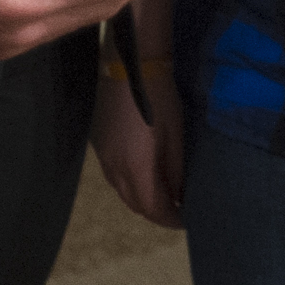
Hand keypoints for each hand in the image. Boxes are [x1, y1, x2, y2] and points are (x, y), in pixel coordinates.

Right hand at [90, 57, 186, 227]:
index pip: (152, 208)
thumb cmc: (158, 97)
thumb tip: (180, 195)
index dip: (170, 219)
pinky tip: (144, 177)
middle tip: (177, 212)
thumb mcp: (175, 134)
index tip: (186, 221)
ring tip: (164, 197)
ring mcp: (102, 157)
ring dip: (142, 200)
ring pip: (122, 192)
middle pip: (135, 204)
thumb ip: (176, 169)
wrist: (128, 64)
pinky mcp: (98, 145)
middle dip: (156, 213)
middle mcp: (114, 169)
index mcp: (135, 168)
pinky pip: (114, 177)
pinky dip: (130, 185)